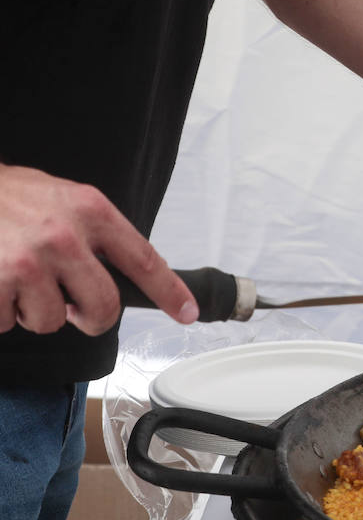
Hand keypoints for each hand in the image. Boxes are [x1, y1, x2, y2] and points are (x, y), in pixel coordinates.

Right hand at [0, 164, 197, 335]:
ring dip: (34, 311)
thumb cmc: (8, 196)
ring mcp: (28, 260)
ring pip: (52, 320)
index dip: (169, 292)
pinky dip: (0, 312)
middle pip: (104, 307)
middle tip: (73, 308)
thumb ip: (93, 232)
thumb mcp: (61, 198)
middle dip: (91, 317)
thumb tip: (123, 273)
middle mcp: (64, 235)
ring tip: (17, 281)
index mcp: (90, 211)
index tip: (187, 313)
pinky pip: (8, 322)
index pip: (144, 259)